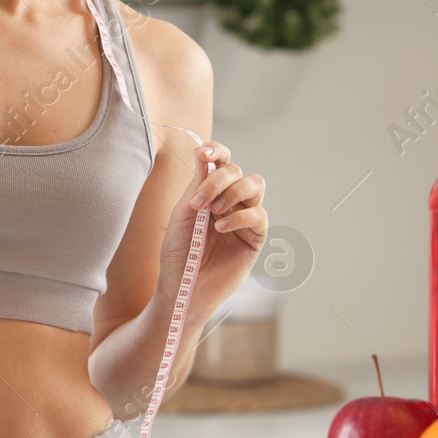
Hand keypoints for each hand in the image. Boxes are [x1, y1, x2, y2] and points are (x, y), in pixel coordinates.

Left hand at [160, 140, 266, 316]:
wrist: (183, 287)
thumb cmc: (179, 253)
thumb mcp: (183, 214)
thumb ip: (196, 184)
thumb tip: (202, 152)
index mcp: (211, 192)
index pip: (222, 161)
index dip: (216, 150)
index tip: (204, 153)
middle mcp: (231, 201)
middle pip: (237, 171)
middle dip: (218, 180)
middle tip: (200, 202)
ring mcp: (244, 218)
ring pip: (255, 185)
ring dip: (233, 192)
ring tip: (213, 213)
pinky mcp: (255, 237)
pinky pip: (259, 215)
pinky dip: (239, 216)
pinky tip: (220, 228)